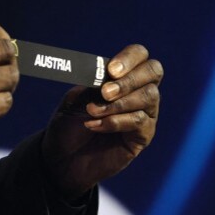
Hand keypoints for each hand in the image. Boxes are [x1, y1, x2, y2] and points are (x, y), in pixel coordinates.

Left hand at [42, 44, 162, 198]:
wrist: (60, 159)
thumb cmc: (67, 125)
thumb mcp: (74, 99)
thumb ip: (92, 84)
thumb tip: (106, 75)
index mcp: (120, 76)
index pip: (139, 55)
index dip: (129, 58)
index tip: (110, 70)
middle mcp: (137, 91)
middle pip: (154, 71)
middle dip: (130, 79)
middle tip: (105, 92)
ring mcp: (144, 113)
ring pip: (149, 96)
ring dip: (118, 103)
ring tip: (92, 111)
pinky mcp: (143, 136)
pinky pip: (140, 121)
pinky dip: (115, 121)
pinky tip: (94, 125)